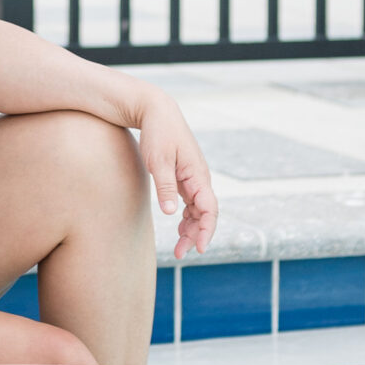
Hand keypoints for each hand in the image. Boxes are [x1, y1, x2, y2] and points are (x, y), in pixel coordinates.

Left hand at [133, 89, 217, 258]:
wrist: (156, 110)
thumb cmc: (157, 133)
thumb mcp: (158, 161)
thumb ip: (165, 187)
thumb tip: (170, 213)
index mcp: (198, 174)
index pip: (209, 209)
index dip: (206, 230)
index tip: (199, 249)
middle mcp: (200, 178)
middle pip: (205, 214)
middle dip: (196, 235)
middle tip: (180, 253)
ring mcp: (193, 178)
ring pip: (198, 210)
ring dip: (192, 229)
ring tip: (178, 248)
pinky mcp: (185, 177)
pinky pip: (191, 203)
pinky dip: (187, 218)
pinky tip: (178, 228)